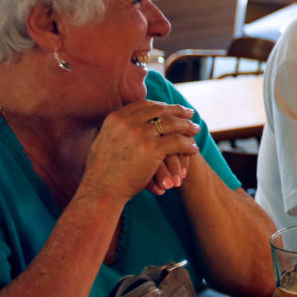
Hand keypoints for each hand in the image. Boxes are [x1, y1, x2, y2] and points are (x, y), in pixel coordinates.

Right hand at [79, 101, 200, 203]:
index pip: (144, 105)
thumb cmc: (101, 174)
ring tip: (195, 130)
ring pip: (172, 124)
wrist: (101, 191)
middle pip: (160, 110)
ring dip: (186, 127)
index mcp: (116, 118)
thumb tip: (122, 123)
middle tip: (190, 114)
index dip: (161, 106)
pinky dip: (188, 145)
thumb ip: (116, 130)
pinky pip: (177, 142)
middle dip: (177, 111)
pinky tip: (193, 149)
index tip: (171, 108)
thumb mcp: (103, 142)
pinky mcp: (152, 148)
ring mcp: (140, 134)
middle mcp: (128, 122)